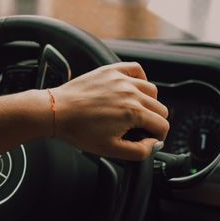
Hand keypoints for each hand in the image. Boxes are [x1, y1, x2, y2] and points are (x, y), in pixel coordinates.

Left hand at [50, 62, 168, 160]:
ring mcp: (121, 79)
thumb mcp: (111, 149)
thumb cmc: (79, 130)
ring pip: (151, 90)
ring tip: (134, 111)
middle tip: (138, 129)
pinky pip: (136, 69)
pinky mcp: (110, 71)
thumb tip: (153, 144)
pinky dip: (139, 78)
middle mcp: (131, 92)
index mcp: (133, 112)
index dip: (158, 137)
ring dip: (148, 102)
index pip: (162, 125)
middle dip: (153, 121)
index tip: (148, 140)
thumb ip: (140, 151)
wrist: (56, 112)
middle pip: (160, 108)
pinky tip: (133, 88)